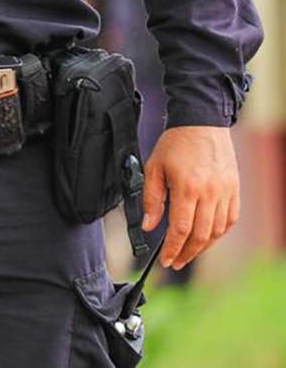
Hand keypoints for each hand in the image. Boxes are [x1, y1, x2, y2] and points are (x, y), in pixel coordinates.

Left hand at [142, 125, 239, 269]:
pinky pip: (230, 220)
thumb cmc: (175, 144)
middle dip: (186, 253)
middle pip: (200, 235)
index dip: (172, 248)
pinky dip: (219, 233)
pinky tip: (207, 237)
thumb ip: (152, 199)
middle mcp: (210, 193)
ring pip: (217, 231)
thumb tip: (150, 225)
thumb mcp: (154, 168)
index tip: (165, 260)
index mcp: (188, 188)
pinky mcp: (234, 190)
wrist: (202, 123)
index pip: (181, 229)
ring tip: (188, 253)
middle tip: (174, 262)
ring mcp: (226, 192)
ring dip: (203, 247)